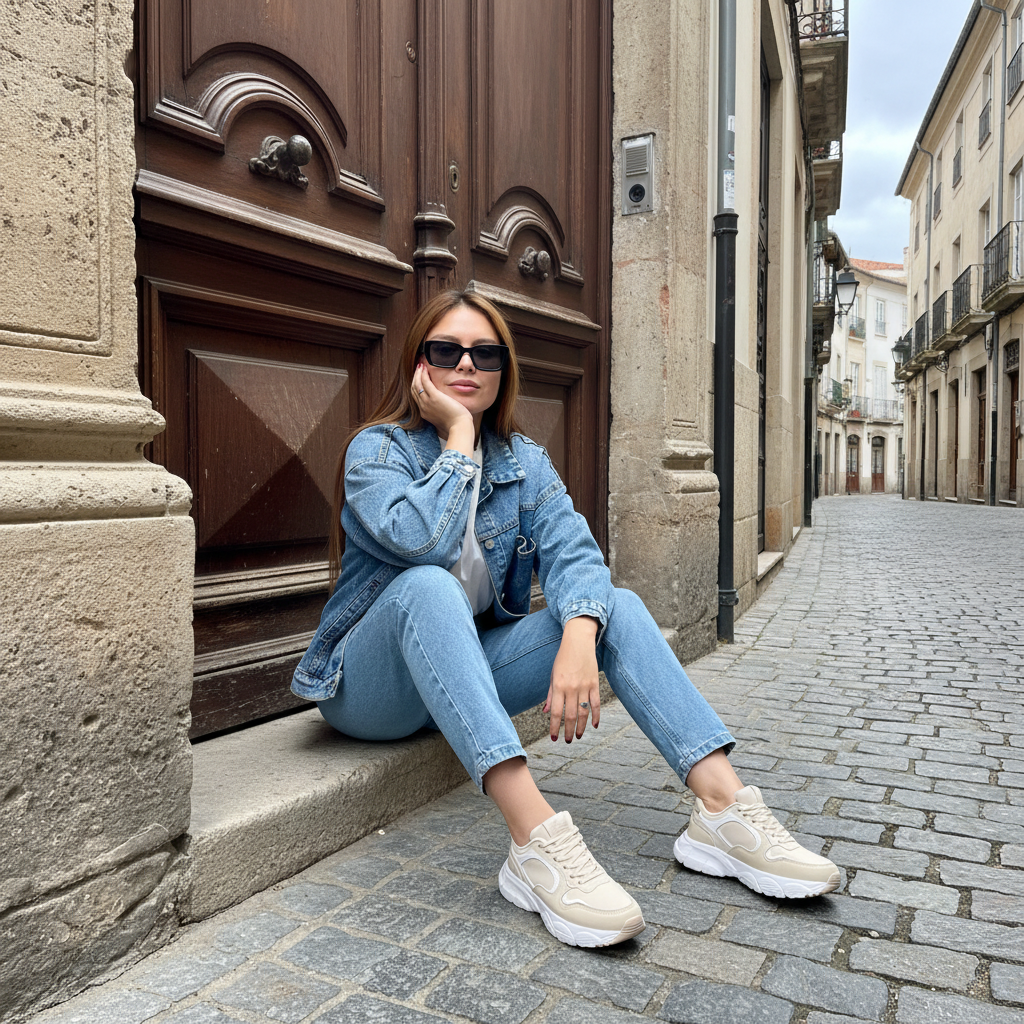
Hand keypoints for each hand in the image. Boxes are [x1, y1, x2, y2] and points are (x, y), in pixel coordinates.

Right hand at [412, 361, 474, 451]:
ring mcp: (427, 402)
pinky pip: (425, 382)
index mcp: (425, 413)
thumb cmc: (456, 424)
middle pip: (414, 390)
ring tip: (420, 366)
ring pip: (417, 385)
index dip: (416, 386)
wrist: (459, 427)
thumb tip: (444, 406)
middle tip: (418, 369)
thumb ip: (441, 411)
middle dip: (415, 378)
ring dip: (417, 374)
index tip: (418, 378)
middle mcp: (423, 408)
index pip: (416, 397)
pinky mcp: (434, 397)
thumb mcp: (444, 418)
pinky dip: (423, 374)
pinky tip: (425, 368)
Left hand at [543, 616, 600, 741]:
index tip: (554, 738)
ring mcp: (584, 686)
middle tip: (567, 741)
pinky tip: (594, 726)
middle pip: (570, 716)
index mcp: (558, 686)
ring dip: (581, 727)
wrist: (578, 641)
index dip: (554, 727)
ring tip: (578, 736)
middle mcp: (572, 688)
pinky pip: (596, 703)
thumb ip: (550, 695)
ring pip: (583, 712)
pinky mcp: (595, 684)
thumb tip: (546, 712)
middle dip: (567, 731)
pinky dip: (596, 716)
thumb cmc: (563, 658)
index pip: (556, 712)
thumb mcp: (553, 675)